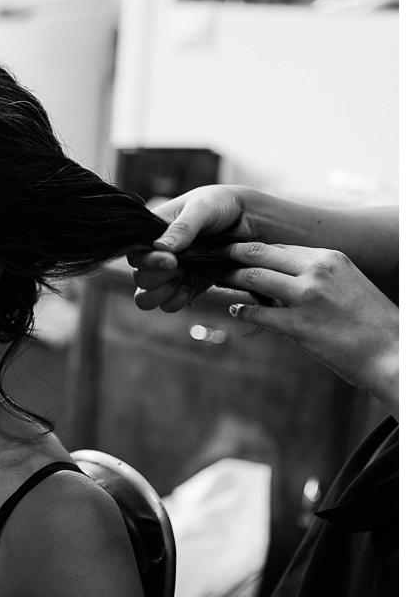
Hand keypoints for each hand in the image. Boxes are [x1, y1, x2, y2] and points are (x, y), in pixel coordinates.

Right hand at [129, 186, 257, 311]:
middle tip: (179, 267)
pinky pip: (169, 304)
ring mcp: (172, 272)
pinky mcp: (187, 285)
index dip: (148, 262)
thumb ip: (183, 227)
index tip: (171, 261)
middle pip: (140, 278)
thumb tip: (160, 248)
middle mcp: (157, 253)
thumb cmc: (222, 204)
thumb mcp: (203, 207)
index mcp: (153, 232)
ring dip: (161, 294)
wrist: (251, 219)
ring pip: (147, 296)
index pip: (136, 255)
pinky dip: (176, 301)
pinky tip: (191, 288)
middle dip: (157, 278)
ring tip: (181, 281)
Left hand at [223, 242, 398, 411]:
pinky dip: (241, 310)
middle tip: (209, 256)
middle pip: (258, 254)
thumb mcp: (345, 282)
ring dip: (229, 279)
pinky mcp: (298, 326)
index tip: (230, 249)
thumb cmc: (368, 319)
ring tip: (215, 280)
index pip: (277, 246)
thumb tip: (280, 272)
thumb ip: (314, 273)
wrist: (391, 351)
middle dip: (230, 254)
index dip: (250, 248)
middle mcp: (316, 271)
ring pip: (252, 279)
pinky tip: (235, 310)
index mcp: (328, 257)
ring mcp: (306, 298)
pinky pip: (257, 313)